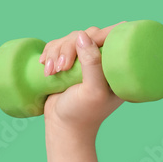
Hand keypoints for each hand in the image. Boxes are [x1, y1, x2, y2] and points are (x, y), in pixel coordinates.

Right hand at [41, 22, 124, 141]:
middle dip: (68, 47)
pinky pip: (57, 46)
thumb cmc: (83, 113)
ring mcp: (84, 61)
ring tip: (51, 71)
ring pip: (69, 39)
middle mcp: (102, 61)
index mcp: (117, 67)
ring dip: (55, 52)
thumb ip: (92, 63)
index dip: (96, 34)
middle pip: (86, 35)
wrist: (63, 127)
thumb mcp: (93, 90)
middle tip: (61, 67)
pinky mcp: (68, 63)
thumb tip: (83, 36)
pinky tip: (45, 67)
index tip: (80, 42)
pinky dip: (48, 54)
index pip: (111, 36)